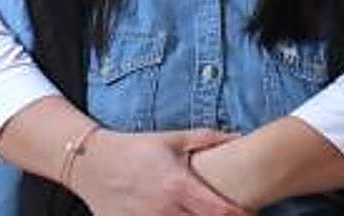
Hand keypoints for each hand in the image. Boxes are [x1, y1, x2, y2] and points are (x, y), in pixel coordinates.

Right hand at [69, 128, 252, 215]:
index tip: (251, 213)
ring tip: (198, 213)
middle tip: (227, 214)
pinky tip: (175, 215)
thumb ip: (207, 139)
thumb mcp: (172, 140)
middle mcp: (165, 209)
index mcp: (178, 185)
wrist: (92, 163)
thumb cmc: (135, 149)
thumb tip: (238, 136)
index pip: (220, 211)